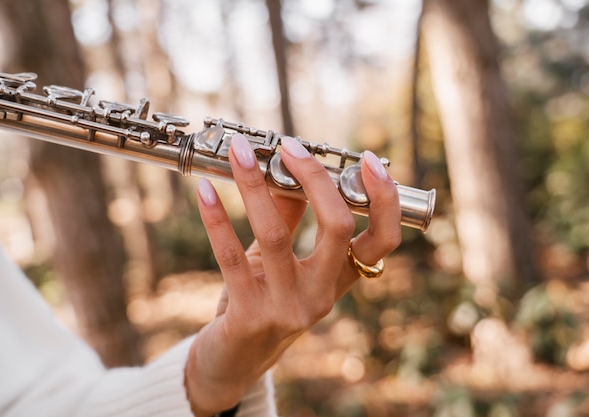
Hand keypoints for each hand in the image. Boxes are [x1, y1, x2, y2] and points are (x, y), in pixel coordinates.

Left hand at [184, 134, 400, 415]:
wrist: (234, 360)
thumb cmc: (260, 300)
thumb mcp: (279, 260)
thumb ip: (288, 216)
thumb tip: (286, 165)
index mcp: (338, 279)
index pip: (382, 241)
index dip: (384, 200)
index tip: (366, 161)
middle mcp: (321, 295)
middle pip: (338, 228)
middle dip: (317, 179)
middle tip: (292, 146)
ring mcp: (287, 308)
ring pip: (277, 235)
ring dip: (255, 187)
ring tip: (240, 153)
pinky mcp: (249, 316)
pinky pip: (231, 258)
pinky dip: (217, 219)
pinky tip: (204, 191)